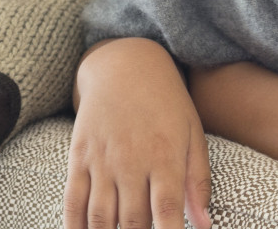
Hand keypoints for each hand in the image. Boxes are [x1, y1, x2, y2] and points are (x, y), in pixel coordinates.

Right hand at [66, 38, 211, 228]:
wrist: (123, 65)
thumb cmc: (166, 104)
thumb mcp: (193, 135)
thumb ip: (198, 182)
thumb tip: (205, 226)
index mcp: (164, 157)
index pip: (166, 212)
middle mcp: (130, 161)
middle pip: (131, 223)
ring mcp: (101, 160)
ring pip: (100, 218)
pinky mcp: (78, 158)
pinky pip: (73, 202)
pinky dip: (75, 228)